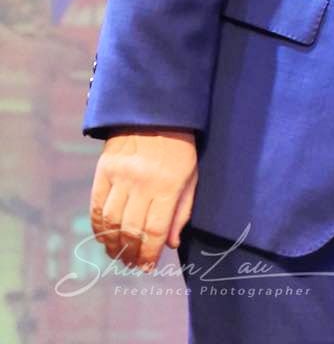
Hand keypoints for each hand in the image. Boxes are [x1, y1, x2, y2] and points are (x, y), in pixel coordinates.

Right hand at [90, 129, 197, 269]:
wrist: (156, 113)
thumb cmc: (180, 147)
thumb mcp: (191, 175)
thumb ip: (182, 210)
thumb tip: (170, 244)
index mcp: (168, 184)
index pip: (153, 230)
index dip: (148, 254)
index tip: (147, 268)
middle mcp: (142, 182)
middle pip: (130, 229)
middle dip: (131, 253)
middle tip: (132, 264)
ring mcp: (120, 176)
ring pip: (110, 221)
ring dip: (112, 244)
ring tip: (118, 255)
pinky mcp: (103, 171)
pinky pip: (95, 206)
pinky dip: (98, 227)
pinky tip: (104, 238)